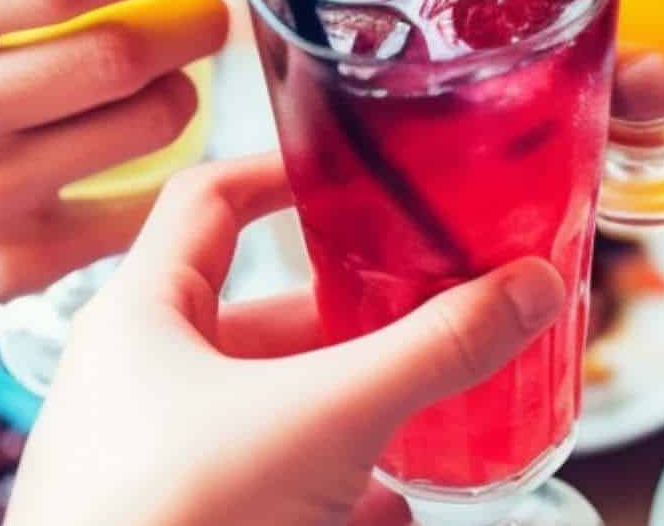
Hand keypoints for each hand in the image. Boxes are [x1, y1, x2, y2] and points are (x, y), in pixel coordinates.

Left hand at [9, 154, 564, 525]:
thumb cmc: (165, 519)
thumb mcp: (326, 419)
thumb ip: (434, 349)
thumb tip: (528, 286)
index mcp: (142, 315)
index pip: (213, 197)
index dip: (292, 172)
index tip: (364, 172)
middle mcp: (135, 381)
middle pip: (263, 318)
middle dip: (356, 321)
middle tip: (432, 308)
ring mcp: (149, 461)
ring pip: (271, 413)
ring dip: (352, 413)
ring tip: (431, 412)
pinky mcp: (174, 522)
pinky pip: (264, 488)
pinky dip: (331, 490)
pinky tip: (390, 507)